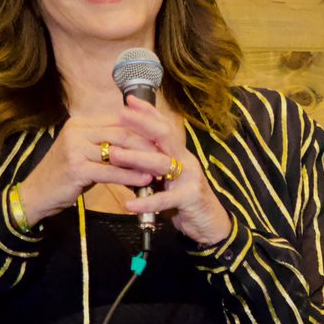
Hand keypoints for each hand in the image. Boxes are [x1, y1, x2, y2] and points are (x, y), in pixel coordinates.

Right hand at [19, 114, 156, 225]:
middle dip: (148, 144)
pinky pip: (110, 171)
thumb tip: (143, 142)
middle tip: (169, 153)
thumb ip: (109, 145)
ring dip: (144, 160)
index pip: (120, 120)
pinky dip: (130, 176)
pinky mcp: (75, 168)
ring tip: (164, 167)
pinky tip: (145, 181)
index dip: (144, 129)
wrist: (37, 194)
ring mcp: (74, 148)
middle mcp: (77, 130)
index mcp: (81, 123)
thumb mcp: (88, 154)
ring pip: (119, 151)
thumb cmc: (66, 175)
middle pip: (122, 133)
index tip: (165, 139)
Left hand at [117, 96, 232, 246]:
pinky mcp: (190, 199)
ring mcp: (190, 178)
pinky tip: (128, 204)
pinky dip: (146, 202)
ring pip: (162, 163)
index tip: (129, 99)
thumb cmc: (184, 199)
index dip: (148, 113)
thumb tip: (120, 153)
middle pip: (164, 136)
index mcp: (179, 154)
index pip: (164, 127)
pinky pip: (165, 199)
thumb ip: (148, 166)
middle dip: (142, 124)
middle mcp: (186, 161)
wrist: (210, 223)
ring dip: (137, 158)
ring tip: (114, 155)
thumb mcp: (165, 178)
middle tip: (120, 115)